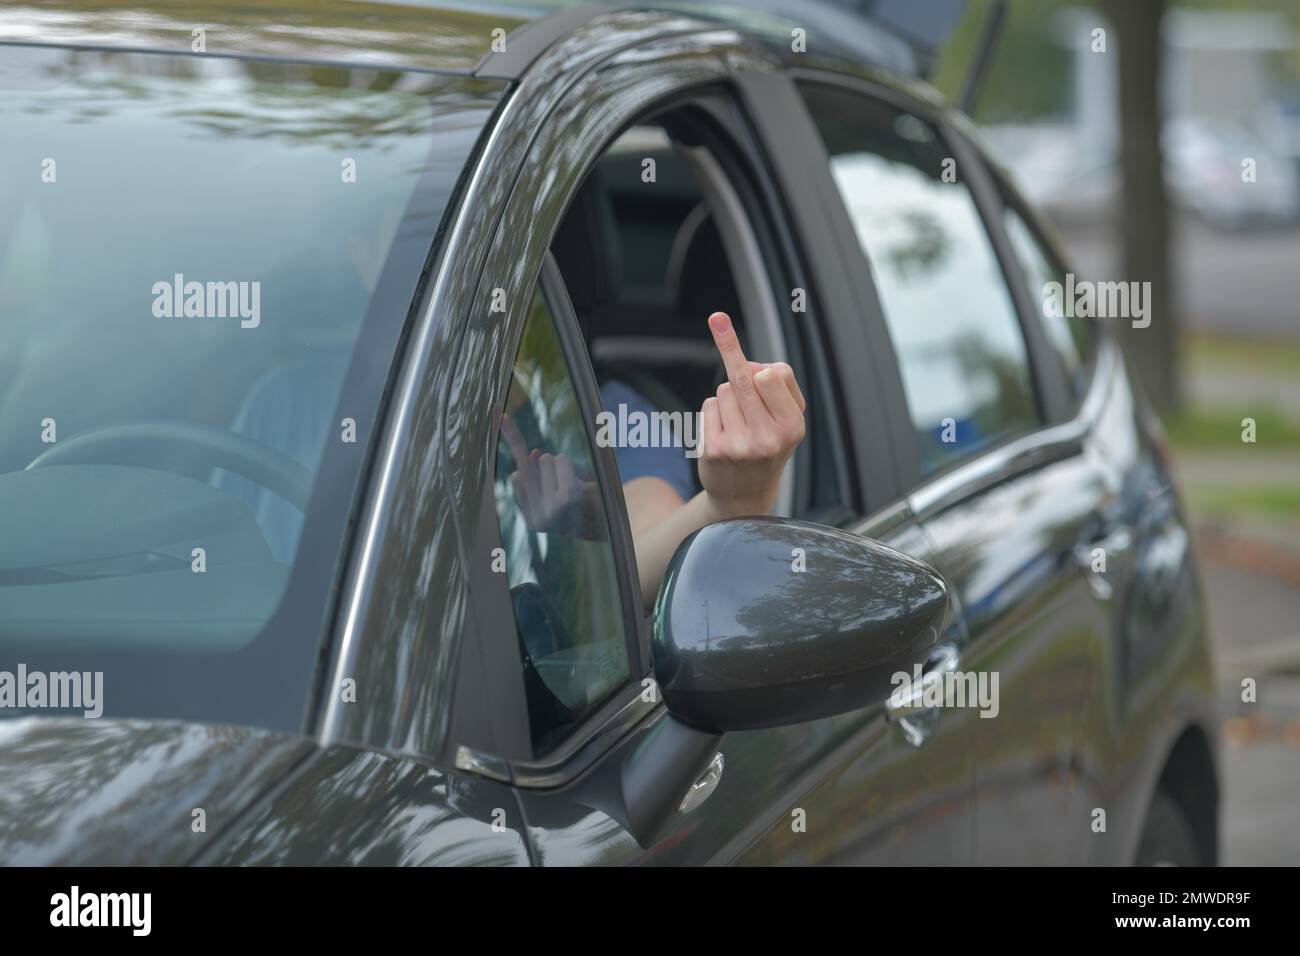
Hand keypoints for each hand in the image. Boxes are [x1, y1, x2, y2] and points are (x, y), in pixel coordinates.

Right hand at [500, 413, 598, 536]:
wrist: (619, 530)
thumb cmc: (589, 510)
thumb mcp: (561, 495)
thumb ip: (542, 475)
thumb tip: (535, 453)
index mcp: (533, 520)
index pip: (518, 478)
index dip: (512, 441)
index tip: (501, 416)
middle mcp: (538, 517)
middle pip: (531, 464)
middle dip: (552, 467)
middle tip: (576, 488)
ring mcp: (551, 507)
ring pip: (547, 458)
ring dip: (566, 467)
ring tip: (584, 488)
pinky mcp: (567, 495)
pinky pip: (562, 460)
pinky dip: (576, 467)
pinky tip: (588, 487)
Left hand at [697, 311, 805, 519]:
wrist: (745, 494)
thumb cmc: (769, 445)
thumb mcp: (788, 419)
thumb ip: (780, 386)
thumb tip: (754, 365)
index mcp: (792, 426)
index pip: (772, 376)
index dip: (757, 360)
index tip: (724, 322)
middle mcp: (769, 438)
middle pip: (744, 378)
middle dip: (729, 347)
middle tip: (717, 318)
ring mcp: (740, 446)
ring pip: (724, 391)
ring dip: (727, 398)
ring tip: (738, 422)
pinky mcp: (715, 451)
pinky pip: (708, 407)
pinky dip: (713, 413)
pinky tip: (723, 432)